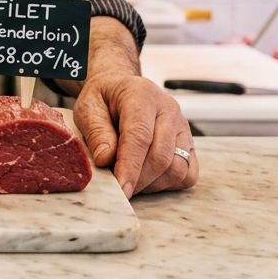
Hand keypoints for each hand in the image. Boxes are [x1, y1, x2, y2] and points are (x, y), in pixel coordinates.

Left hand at [73, 72, 197, 198]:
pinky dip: (167, 185)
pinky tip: (147, 179)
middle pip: (161, 157)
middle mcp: (169, 110)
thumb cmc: (104, 100)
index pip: (140, 137)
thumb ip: (96, 133)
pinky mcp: (189, 143)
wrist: (120, 89)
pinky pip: (188, 174)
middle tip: (117, 188)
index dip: (130, 167)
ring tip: (130, 180)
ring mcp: (183, 127)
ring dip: (152, 184)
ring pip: (177, 169)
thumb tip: (106, 160)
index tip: (120, 189)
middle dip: (138, 180)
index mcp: (142, 96)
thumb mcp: (88, 108)